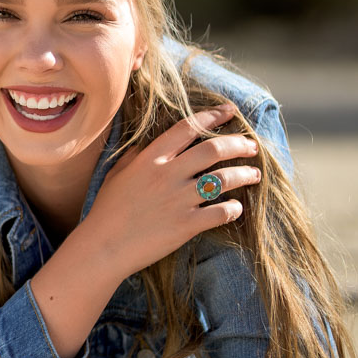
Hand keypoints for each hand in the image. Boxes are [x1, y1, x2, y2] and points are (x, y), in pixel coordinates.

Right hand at [75, 104, 261, 281]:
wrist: (103, 246)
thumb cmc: (107, 210)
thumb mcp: (117, 174)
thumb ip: (137, 155)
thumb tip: (149, 142)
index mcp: (150, 159)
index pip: (187, 128)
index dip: (212, 117)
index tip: (230, 112)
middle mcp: (167, 174)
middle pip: (213, 149)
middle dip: (239, 144)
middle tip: (252, 146)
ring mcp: (178, 200)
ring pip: (223, 179)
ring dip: (245, 174)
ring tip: (254, 175)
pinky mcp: (186, 225)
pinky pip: (221, 212)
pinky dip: (234, 208)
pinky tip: (237, 207)